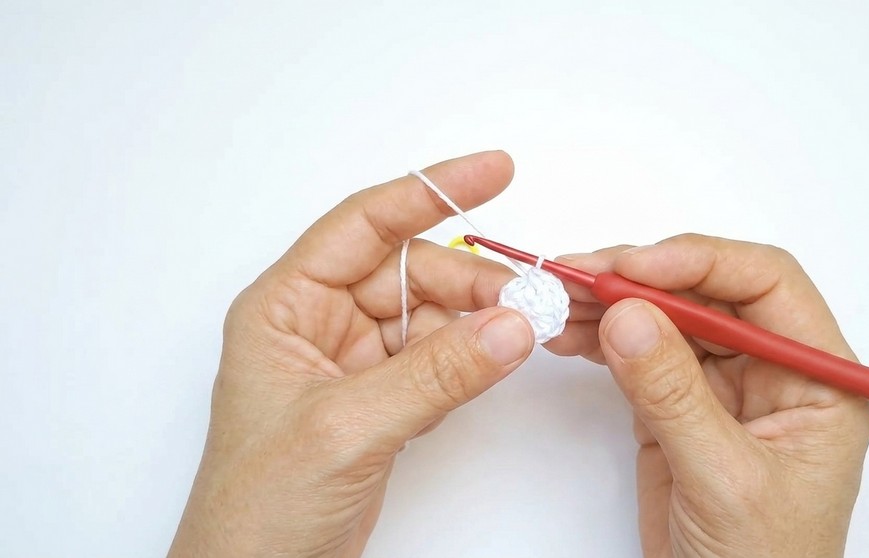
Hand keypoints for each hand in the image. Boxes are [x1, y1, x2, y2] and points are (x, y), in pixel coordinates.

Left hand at [168, 152, 534, 556]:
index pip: (365, 224)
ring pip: (432, 316)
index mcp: (285, 306)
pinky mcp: (380, 401)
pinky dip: (470, 359)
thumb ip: (434, 374)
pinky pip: (438, 359)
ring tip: (518, 335)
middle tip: (525, 301)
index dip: (430, 191)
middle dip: (470, 280)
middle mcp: (319, 324)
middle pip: (410, 271)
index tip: (494, 170)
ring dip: (477, 322)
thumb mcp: (346, 428)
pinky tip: (491, 364)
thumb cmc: (257, 508)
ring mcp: (353, 363)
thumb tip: (510, 326)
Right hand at [546, 235, 868, 557]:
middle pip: (707, 291)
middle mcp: (772, 368)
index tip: (636, 268)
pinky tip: (570, 333)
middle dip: (640, 279)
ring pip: (667, 315)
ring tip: (559, 301)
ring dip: (611, 303)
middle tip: (579, 276)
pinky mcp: (678, 401)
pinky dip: (601, 338)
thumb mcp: (725, 480)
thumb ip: (676, 397)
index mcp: (819, 378)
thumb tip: (628, 317)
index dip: (700, 261)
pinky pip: (640, 351)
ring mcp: (723, 383)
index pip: (766, 285)